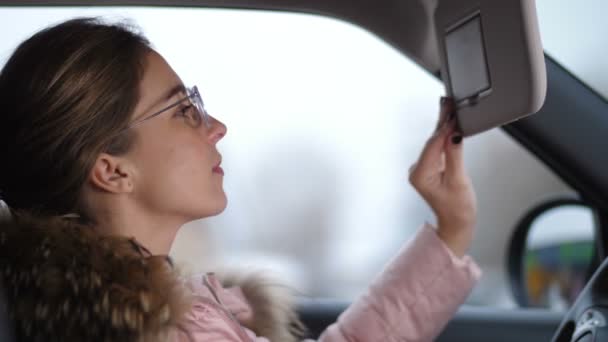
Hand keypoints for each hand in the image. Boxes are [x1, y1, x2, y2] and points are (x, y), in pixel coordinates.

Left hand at [408, 97, 476, 256]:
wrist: (456, 223)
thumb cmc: (458, 208)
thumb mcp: (459, 180)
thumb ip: (455, 155)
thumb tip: (454, 134)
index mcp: (420, 174)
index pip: (433, 145)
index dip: (444, 128)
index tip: (453, 114)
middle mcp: (417, 170)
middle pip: (432, 140)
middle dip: (442, 121)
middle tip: (448, 100)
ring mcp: (422, 169)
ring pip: (434, 142)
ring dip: (443, 125)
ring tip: (449, 105)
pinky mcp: (429, 168)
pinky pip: (436, 148)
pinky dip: (443, 135)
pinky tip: (448, 122)